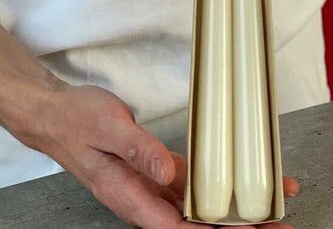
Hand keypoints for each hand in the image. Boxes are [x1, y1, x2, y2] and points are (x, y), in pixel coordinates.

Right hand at [26, 83, 298, 227]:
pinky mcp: (154, 170)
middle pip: (194, 222)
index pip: (176, 226)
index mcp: (130, 195)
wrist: (57, 114)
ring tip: (268, 208)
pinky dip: (213, 186)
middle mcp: (143, 197)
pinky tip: (234, 185)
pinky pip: (189, 183)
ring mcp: (150, 185)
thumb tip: (165, 175)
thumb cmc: (78, 121)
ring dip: (230, 209)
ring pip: (196, 205)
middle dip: (235, 226)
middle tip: (274, 223)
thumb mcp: (108, 128)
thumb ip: (137, 151)